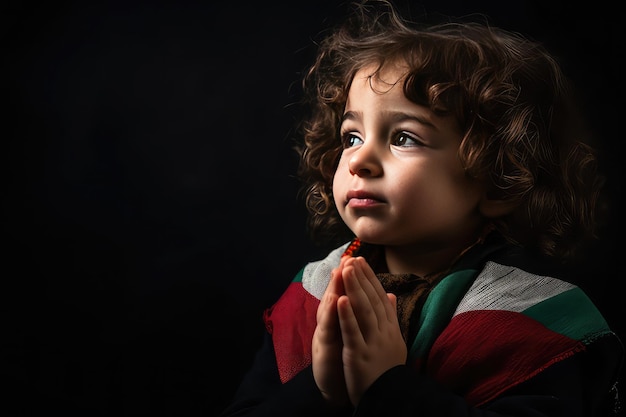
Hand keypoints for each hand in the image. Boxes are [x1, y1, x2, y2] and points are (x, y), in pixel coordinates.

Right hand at [312, 255, 350, 406]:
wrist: (332, 390)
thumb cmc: (342, 360)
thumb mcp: (352, 336)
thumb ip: (359, 316)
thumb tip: (373, 297)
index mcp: (339, 321)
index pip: (345, 295)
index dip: (351, 278)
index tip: (358, 259)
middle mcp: (330, 324)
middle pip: (335, 296)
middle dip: (342, 276)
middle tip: (348, 257)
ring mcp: (325, 334)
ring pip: (328, 307)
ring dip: (334, 287)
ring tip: (341, 270)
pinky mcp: (323, 348)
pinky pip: (328, 329)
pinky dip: (332, 314)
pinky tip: (336, 300)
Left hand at [338, 257, 406, 404]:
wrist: (388, 397)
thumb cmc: (387, 368)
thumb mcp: (393, 340)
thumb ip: (391, 317)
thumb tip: (391, 294)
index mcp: (390, 328)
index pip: (379, 297)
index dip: (370, 278)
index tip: (361, 261)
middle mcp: (384, 332)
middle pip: (372, 300)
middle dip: (361, 278)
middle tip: (352, 258)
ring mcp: (372, 343)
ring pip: (363, 311)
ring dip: (354, 288)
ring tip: (346, 269)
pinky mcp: (359, 354)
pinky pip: (353, 332)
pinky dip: (347, 315)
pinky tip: (341, 299)